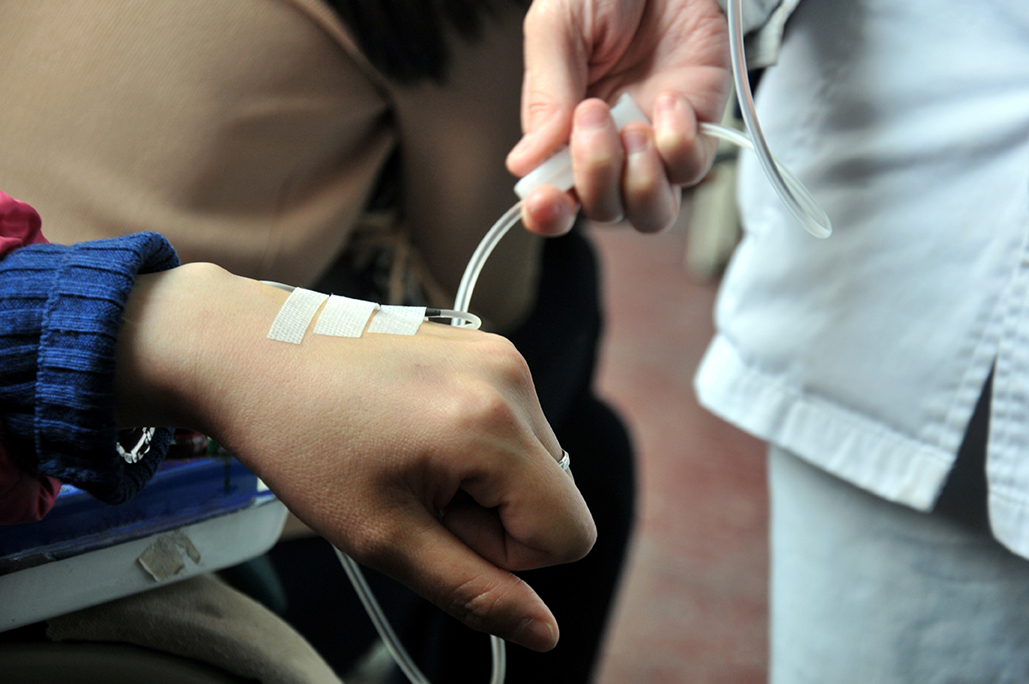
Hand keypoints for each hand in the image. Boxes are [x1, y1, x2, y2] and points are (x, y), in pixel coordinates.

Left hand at [115, 264, 595, 651]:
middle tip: (415, 494)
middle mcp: (511, 379)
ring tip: (410, 461)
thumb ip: (474, 590)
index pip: (570, 534)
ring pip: (537, 465)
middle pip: (555, 498)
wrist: (254, 353)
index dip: (507, 556)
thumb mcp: (383, 537)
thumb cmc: (304, 443)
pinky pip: (515, 427)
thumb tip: (543, 632)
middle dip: (495, 518)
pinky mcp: (486, 347)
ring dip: (485, 483)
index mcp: (491, 425)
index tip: (437, 527)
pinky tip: (416, 434)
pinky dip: (478, 448)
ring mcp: (500, 355)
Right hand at [508, 0, 730, 234]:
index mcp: (562, 133)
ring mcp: (654, 144)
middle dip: (596, 178)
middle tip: (594, 117)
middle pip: (603, 211)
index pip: (553, 198)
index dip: (548, 214)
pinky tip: (668, 99)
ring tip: (634, 128)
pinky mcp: (698, 129)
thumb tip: (525, 162)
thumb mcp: (558, 28)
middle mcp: (609, 149)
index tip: (545, 201)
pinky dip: (679, 144)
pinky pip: (690, 169)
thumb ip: (545, 94)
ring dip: (640, 183)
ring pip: (650, 212)